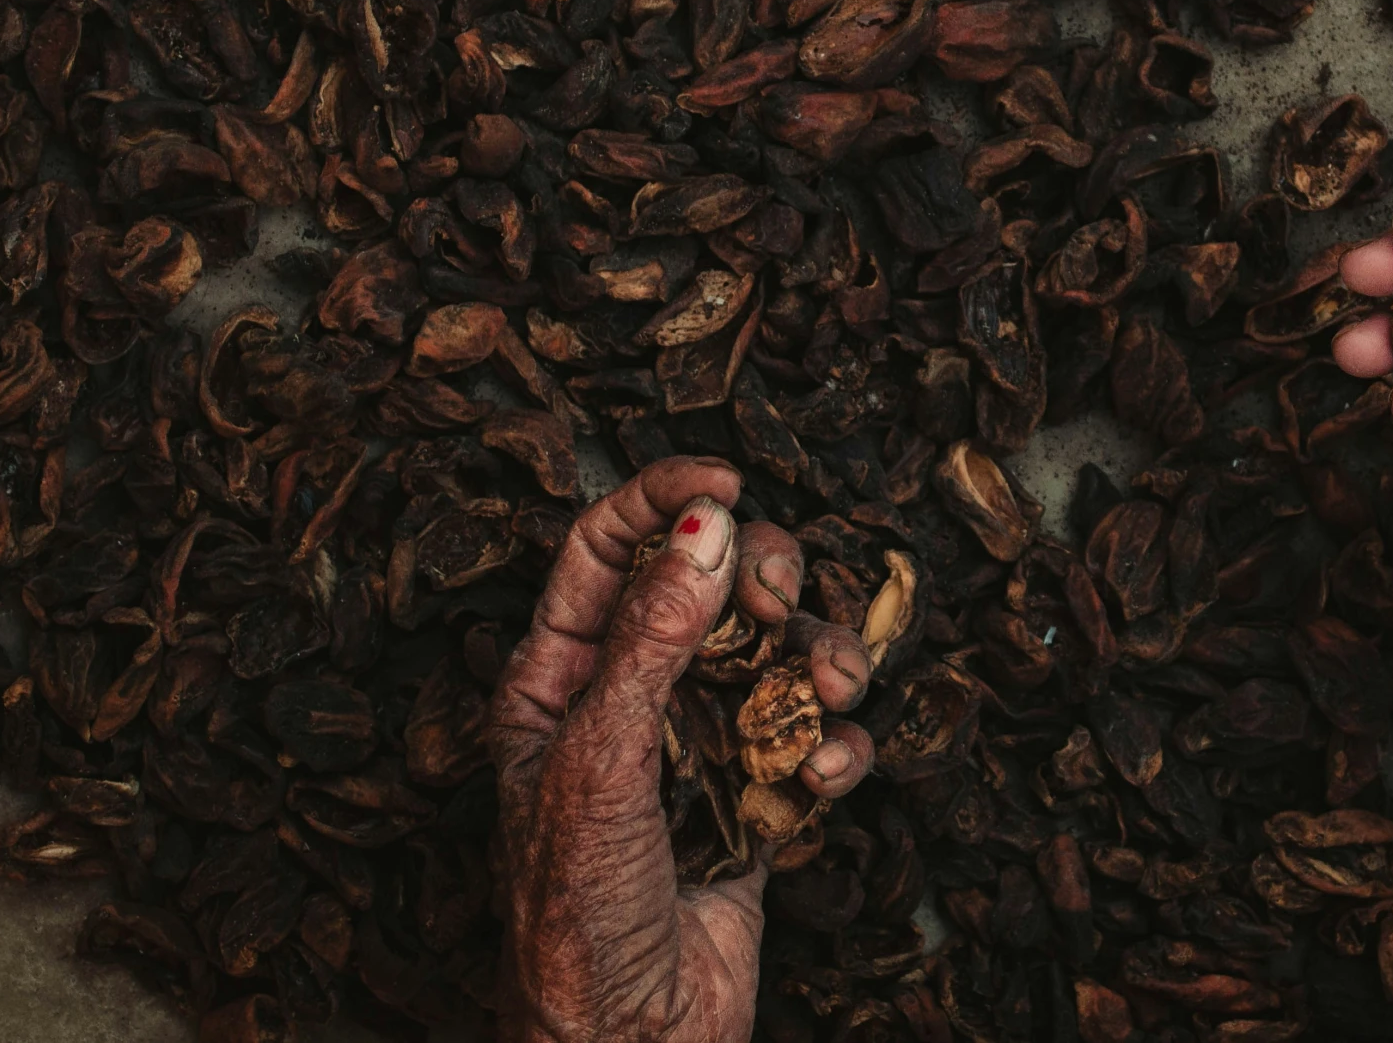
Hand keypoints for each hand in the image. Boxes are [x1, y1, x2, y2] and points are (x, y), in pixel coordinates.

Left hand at [488, 457, 875, 1042]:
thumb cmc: (575, 914)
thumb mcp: (599, 758)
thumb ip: (653, 638)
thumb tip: (703, 527)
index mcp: (558, 681)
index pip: (605, 551)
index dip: (661, 499)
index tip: (726, 477)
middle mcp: (632, 703)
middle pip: (710, 589)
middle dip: (760, 580)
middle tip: (780, 596)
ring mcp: (701, 752)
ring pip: (777, 658)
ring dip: (817, 658)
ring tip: (830, 686)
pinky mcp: (760, 806)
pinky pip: (815, 743)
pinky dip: (833, 749)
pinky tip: (821, 778)